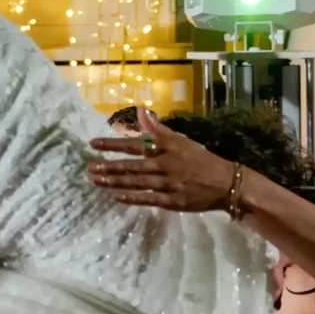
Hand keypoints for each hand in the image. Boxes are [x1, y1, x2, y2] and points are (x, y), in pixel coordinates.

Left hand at [85, 108, 241, 211]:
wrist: (226, 182)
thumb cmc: (200, 160)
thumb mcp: (181, 140)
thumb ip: (158, 129)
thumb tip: (140, 112)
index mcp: (166, 149)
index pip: (135, 144)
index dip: (113, 144)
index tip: (93, 144)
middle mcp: (165, 165)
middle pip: (132, 166)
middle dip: (109, 166)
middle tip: (89, 167)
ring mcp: (168, 184)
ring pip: (137, 182)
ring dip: (115, 181)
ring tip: (96, 180)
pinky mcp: (172, 201)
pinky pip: (149, 199)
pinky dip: (133, 198)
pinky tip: (116, 197)